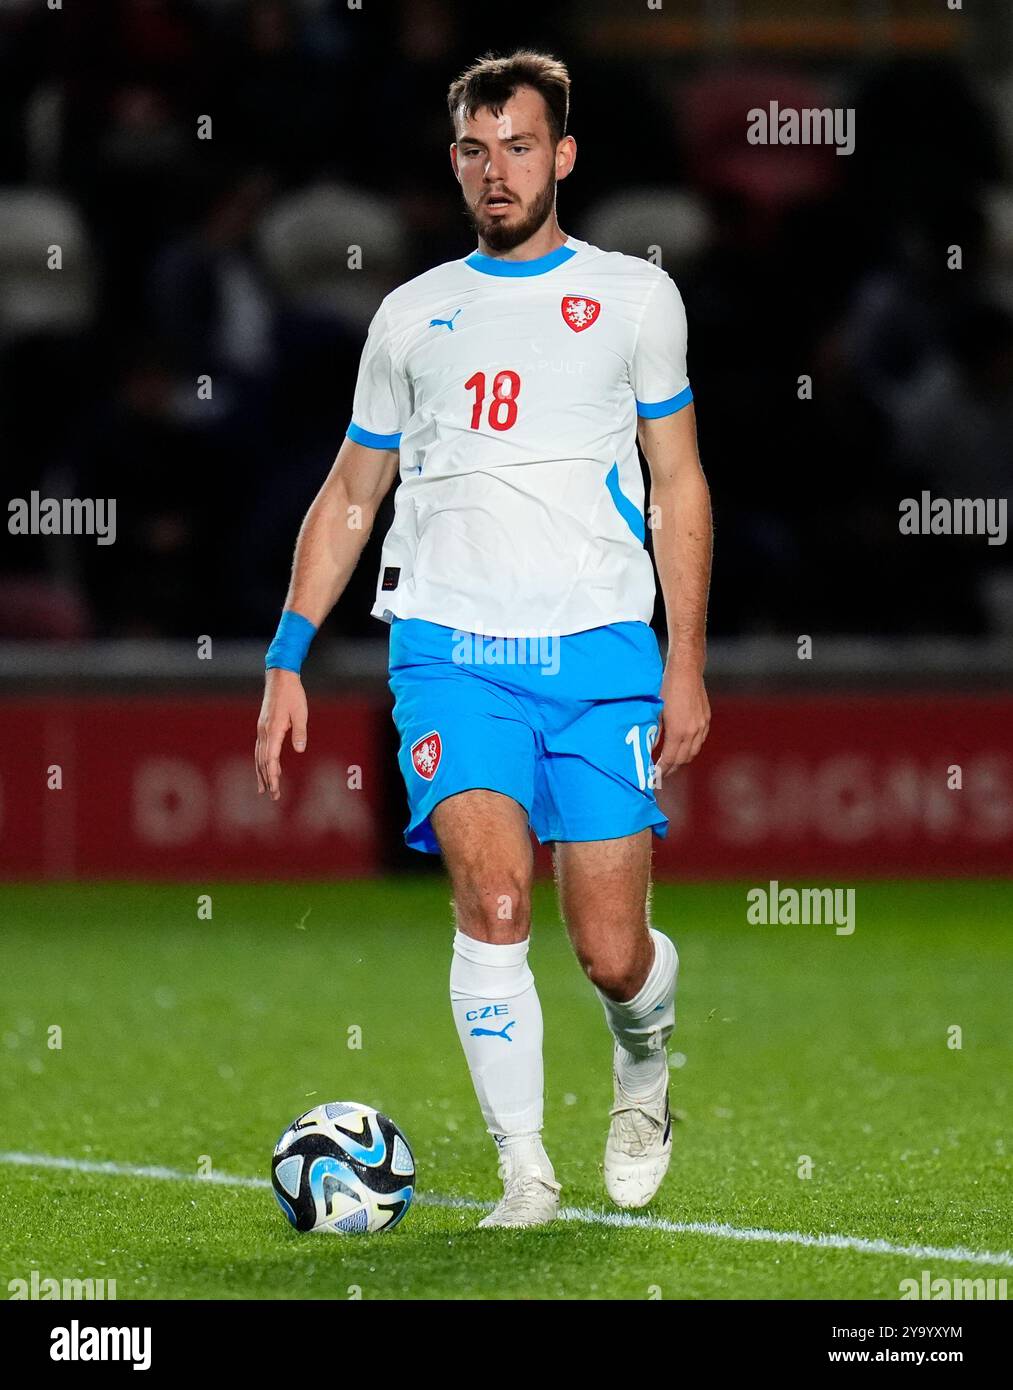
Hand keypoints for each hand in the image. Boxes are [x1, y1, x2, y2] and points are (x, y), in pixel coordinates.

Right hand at [255, 669, 308, 800]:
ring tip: (263, 790)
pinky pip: (259, 749)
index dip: (273, 775)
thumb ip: (299, 732)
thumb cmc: (293, 694)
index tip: (275, 788)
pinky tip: (262, 769)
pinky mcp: (262, 727)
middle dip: (267, 779)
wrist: (280, 678)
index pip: (271, 758)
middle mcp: (264, 732)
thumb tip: (300, 750)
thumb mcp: (300, 713)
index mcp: (273, 729)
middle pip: (263, 761)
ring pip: (258, 756)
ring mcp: (261, 730)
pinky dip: (260, 762)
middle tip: (273, 796)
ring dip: (261, 774)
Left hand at [653, 662, 709, 781]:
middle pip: (683, 759)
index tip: (654, 777)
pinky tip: (683, 748)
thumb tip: (649, 748)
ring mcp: (702, 726)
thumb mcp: (655, 711)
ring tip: (671, 764)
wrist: (686, 671)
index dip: (662, 770)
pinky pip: (700, 741)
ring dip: (682, 760)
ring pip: (693, 752)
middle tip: (660, 774)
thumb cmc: (666, 687)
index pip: (670, 759)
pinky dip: (691, 749)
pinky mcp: (706, 719)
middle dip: (671, 769)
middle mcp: (693, 731)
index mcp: (678, 731)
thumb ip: (654, 731)